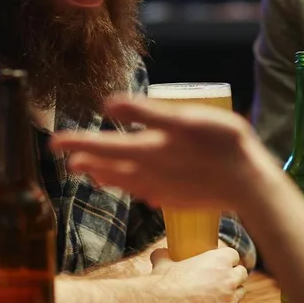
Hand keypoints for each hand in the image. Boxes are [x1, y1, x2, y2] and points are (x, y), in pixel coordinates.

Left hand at [50, 95, 273, 211]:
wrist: (249, 184)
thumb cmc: (222, 144)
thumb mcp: (184, 119)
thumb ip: (146, 112)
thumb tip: (109, 103)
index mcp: (147, 150)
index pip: (102, 145)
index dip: (77, 142)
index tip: (54, 142)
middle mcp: (149, 173)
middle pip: (110, 167)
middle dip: (88, 161)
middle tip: (68, 159)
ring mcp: (162, 189)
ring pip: (125, 183)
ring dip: (107, 176)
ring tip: (93, 174)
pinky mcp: (176, 199)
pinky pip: (145, 193)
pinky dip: (132, 188)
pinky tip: (135, 188)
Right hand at [149, 247, 248, 302]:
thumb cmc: (162, 285)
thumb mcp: (163, 264)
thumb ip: (166, 255)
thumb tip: (161, 253)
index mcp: (218, 260)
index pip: (234, 255)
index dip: (227, 259)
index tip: (221, 264)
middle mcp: (228, 278)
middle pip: (242, 273)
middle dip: (232, 276)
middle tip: (221, 281)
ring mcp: (230, 299)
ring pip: (241, 293)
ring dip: (232, 294)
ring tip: (219, 297)